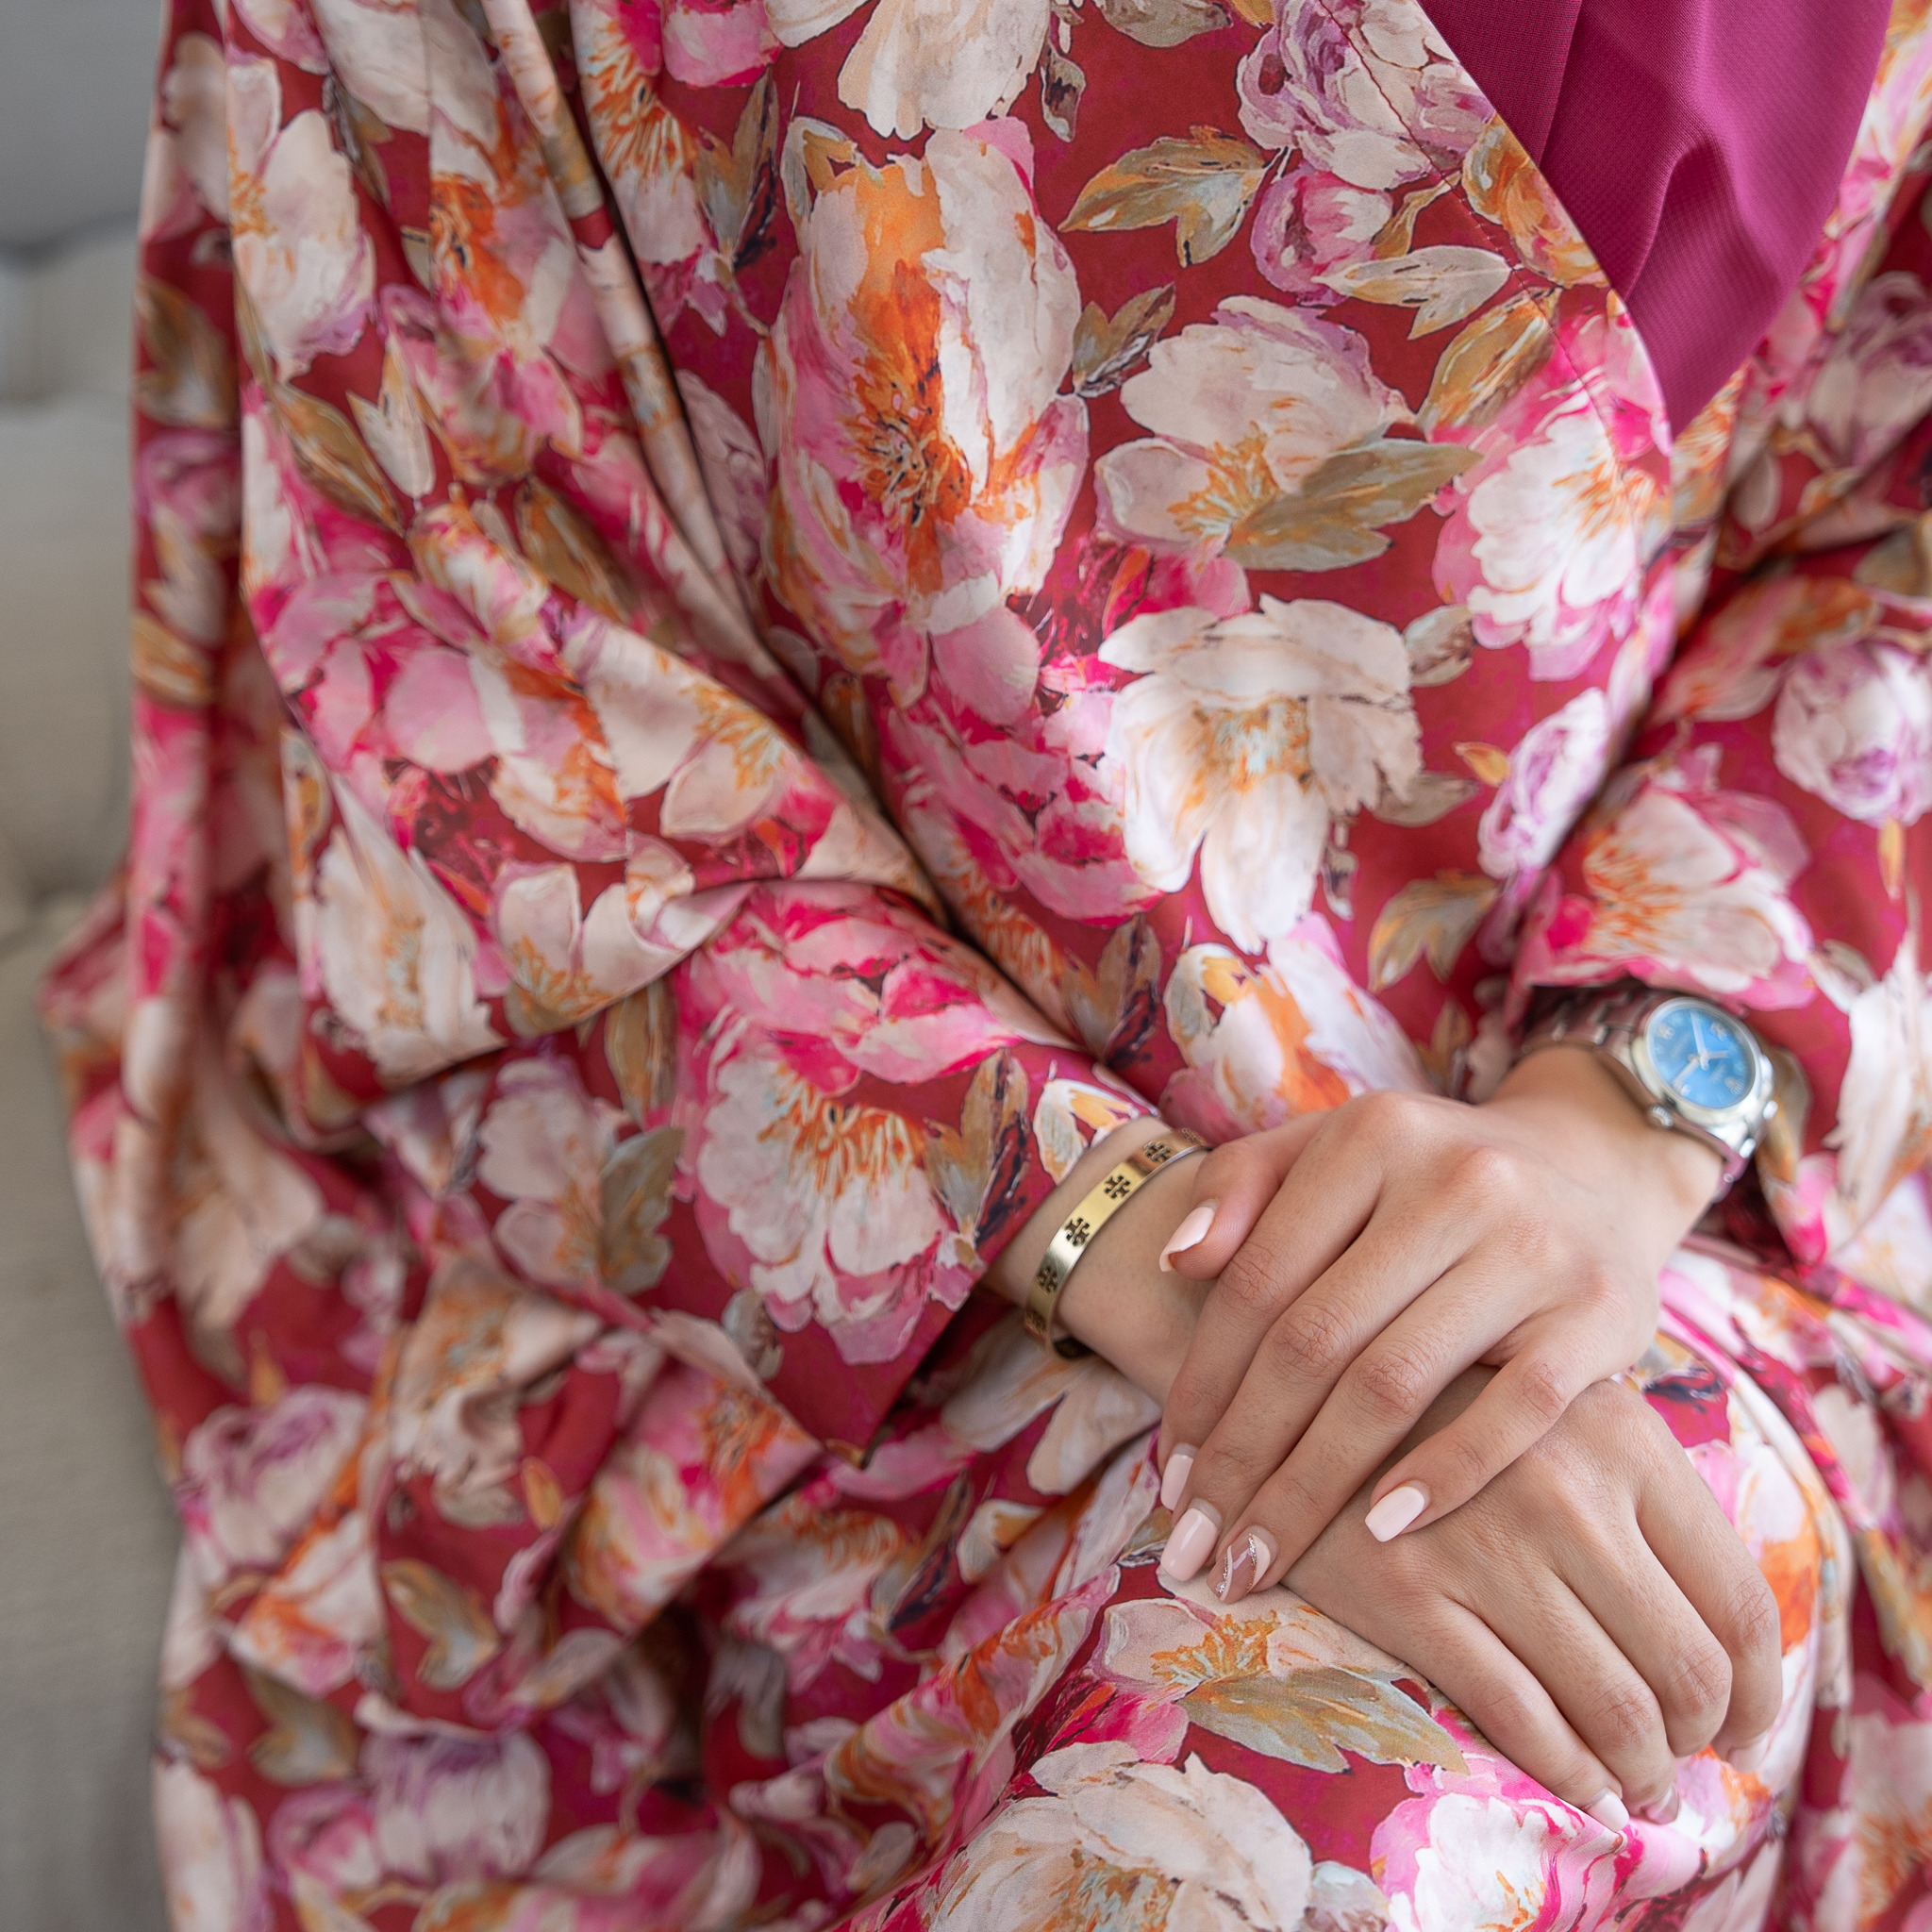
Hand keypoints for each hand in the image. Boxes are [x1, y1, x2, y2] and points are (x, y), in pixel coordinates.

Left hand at [1156, 1048, 1720, 1587]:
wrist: (1594, 1173)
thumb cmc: (1425, 1181)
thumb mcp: (1331, 1151)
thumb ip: (1242, 1186)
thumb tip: (1176, 1260)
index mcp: (1370, 1137)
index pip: (1259, 1282)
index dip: (1203, 1386)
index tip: (1168, 1475)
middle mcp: (1455, 1182)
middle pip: (1316, 1343)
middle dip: (1244, 1457)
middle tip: (1200, 1548)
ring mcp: (1533, 1248)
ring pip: (1395, 1385)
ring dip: (1315, 1487)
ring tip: (1261, 1560)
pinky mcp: (1601, 1313)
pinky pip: (1515, 1413)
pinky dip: (1445, 1475)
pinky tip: (1383, 1532)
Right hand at [1270, 1369, 1782, 1823]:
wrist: (1291, 1374)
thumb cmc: (1442, 1404)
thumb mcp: (1559, 1412)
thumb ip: (1634, 1495)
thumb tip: (1717, 1637)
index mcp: (1622, 1439)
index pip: (1738, 1598)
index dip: (1758, 1689)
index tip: (1745, 1729)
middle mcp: (1567, 1490)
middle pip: (1688, 1668)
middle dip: (1696, 1742)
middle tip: (1677, 1764)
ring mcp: (1486, 1542)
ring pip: (1614, 1705)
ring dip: (1637, 1771)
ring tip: (1630, 1786)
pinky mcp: (1405, 1590)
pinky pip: (1521, 1717)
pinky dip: (1566, 1771)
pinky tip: (1574, 1783)